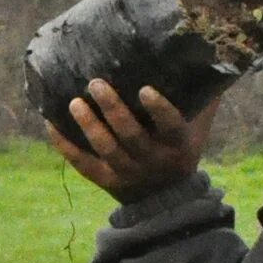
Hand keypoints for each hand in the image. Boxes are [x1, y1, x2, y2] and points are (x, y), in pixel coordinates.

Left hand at [49, 79, 214, 202]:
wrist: (166, 201)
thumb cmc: (181, 151)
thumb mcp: (197, 131)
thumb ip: (203, 101)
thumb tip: (210, 61)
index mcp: (178, 145)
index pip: (171, 127)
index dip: (159, 109)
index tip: (145, 89)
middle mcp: (152, 160)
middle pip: (130, 135)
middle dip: (112, 109)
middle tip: (96, 83)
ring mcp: (127, 173)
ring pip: (105, 149)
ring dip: (88, 124)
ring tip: (74, 102)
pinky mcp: (105, 181)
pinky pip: (81, 163)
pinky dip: (64, 145)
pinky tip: (51, 123)